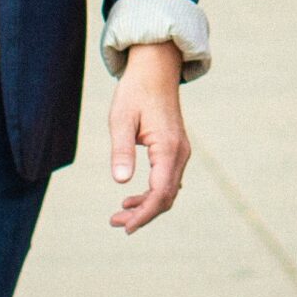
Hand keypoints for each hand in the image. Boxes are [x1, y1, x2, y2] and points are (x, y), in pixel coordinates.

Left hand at [107, 41, 189, 232]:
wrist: (155, 69)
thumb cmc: (135, 92)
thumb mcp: (121, 120)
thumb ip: (121, 151)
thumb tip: (121, 181)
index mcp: (168, 148)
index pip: (160, 193)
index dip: (144, 214)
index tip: (125, 226)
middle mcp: (180, 153)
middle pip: (167, 196)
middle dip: (143, 214)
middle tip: (116, 222)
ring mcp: (180, 151)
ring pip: (169, 190)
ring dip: (147, 205)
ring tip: (121, 213)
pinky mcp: (176, 149)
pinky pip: (168, 179)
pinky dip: (153, 193)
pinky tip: (134, 197)